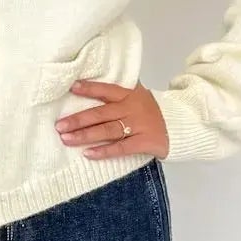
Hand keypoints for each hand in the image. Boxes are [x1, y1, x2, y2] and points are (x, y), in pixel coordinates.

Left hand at [54, 79, 169, 158]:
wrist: (181, 125)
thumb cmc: (152, 111)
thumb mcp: (139, 96)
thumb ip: (119, 93)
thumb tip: (89, 86)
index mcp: (130, 94)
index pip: (106, 90)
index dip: (89, 89)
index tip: (72, 88)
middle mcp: (132, 108)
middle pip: (101, 113)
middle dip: (78, 120)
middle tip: (59, 125)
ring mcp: (139, 126)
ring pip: (107, 131)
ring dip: (85, 136)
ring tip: (66, 139)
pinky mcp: (144, 142)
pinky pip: (121, 148)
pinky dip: (104, 151)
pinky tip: (88, 154)